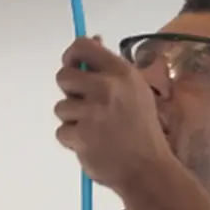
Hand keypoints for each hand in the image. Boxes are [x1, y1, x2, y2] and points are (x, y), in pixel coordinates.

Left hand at [53, 36, 172, 189]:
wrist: (148, 170)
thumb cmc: (141, 130)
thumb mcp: (135, 90)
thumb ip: (109, 68)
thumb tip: (91, 39)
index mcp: (121, 72)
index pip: (82, 46)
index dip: (71, 56)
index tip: (73, 66)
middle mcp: (107, 87)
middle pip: (63, 76)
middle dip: (70, 93)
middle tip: (87, 107)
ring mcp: (93, 112)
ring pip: (61, 107)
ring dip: (73, 120)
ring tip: (96, 130)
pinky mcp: (81, 135)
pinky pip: (62, 131)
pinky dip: (73, 141)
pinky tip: (93, 144)